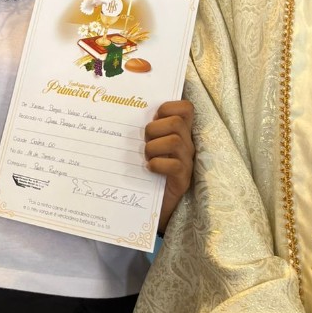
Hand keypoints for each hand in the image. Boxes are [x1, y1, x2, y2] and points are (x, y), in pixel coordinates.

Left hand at [144, 99, 193, 233]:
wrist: (150, 206)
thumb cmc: (145, 170)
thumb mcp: (146, 145)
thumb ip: (144, 129)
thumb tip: (124, 110)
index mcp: (180, 132)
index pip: (186, 108)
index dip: (169, 107)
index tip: (154, 117)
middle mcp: (187, 144)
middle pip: (177, 122)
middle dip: (154, 128)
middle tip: (144, 141)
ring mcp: (187, 162)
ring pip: (175, 141)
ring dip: (153, 148)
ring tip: (146, 157)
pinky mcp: (183, 180)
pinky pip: (174, 165)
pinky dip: (158, 164)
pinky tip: (149, 169)